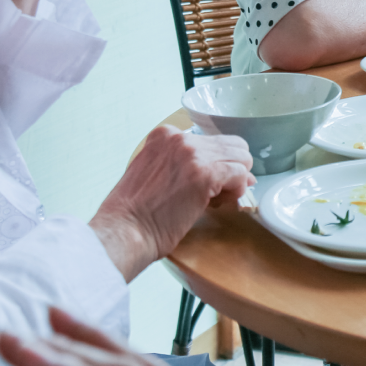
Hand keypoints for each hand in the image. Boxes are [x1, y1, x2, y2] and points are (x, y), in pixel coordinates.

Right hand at [90, 127, 254, 281]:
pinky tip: (220, 203)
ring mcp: (193, 154)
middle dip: (232, 169)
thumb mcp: (154, 173)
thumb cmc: (136, 213)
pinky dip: (238, 190)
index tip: (209, 183)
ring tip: (218, 199)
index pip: (211, 140)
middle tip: (221, 193)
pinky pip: (240, 174)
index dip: (217, 162)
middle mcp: (179, 138)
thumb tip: (227, 170)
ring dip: (236, 180)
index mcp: (164, 135)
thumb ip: (185, 165)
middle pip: (231, 145)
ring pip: (241, 157)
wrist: (124, 230)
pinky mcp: (205, 174)